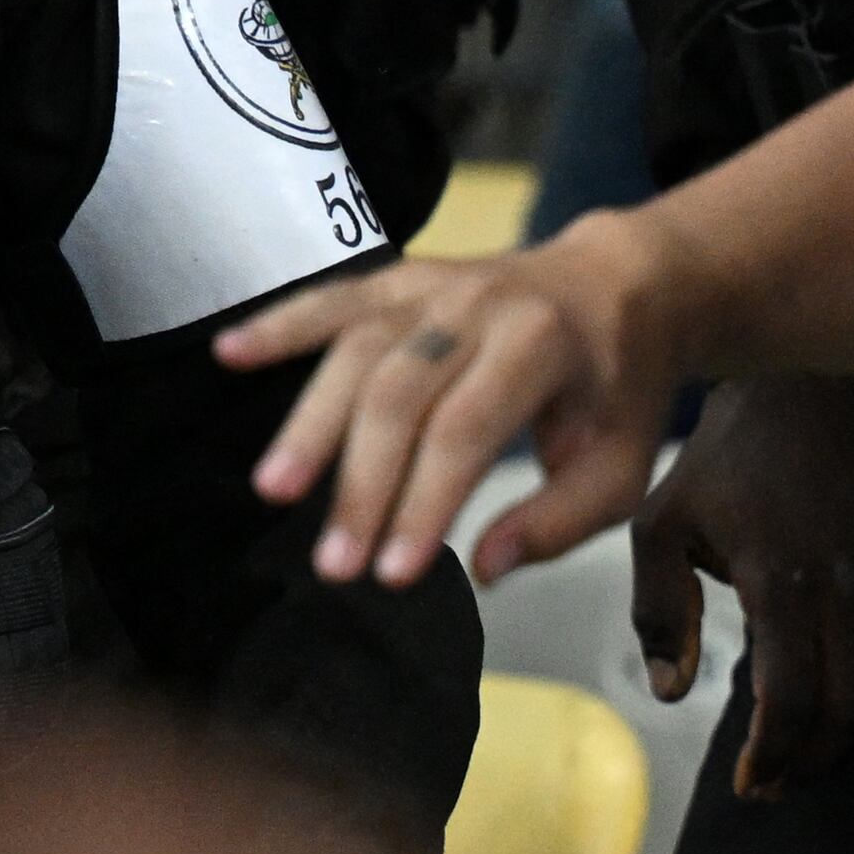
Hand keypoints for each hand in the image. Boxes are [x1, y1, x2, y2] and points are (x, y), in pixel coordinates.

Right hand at [223, 220, 686, 586]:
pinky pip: (333, 298)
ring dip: (310, 421)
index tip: (392, 574)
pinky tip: (229, 355)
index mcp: (542, 344)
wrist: (618, 284)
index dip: (424, 502)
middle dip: (363, 484)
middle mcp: (479, 305)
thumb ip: (562, 520)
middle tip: (333, 563)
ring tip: (274, 489)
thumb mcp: (624, 464)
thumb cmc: (617, 389)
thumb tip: (483, 565)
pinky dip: (280, 324)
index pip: (468, 429)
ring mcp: (433, 286)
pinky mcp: (399, 279)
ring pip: (356, 349)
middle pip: (400, 393)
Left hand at [631, 374, 853, 795]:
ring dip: (849, 734)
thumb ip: (659, 613)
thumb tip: (674, 693)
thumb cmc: (717, 461)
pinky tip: (838, 695)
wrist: (796, 389)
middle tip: (774, 779)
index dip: (773, 758)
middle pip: (846, 714)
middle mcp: (842, 584)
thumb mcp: (658, 526)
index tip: (750, 784)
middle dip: (809, 761)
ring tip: (806, 747)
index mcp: (778, 581)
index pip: (792, 703)